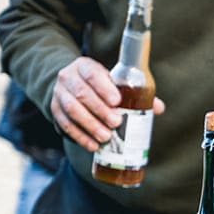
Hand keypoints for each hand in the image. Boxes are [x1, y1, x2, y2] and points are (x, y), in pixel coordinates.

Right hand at [51, 56, 165, 151]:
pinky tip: (93, 146)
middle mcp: (68, 77)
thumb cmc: (100, 85)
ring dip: (90, 125)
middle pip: (82, 93)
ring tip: (106, 137)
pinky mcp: (55, 110)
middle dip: (100, 110)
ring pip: (71, 109)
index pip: (92, 74)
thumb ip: (135, 93)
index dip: (104, 87)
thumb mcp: (113, 83)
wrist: (72, 86)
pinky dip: (80, 136)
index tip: (117, 101)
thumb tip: (158, 108)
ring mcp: (59, 94)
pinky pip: (65, 124)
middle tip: (116, 123)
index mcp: (85, 67)